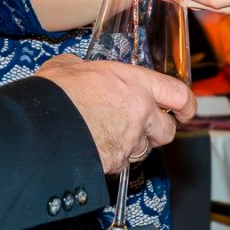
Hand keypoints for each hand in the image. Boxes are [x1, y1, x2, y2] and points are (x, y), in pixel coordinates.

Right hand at [34, 54, 195, 174]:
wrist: (43, 127)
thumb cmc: (56, 93)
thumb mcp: (68, 66)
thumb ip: (82, 68)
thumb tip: (75, 68)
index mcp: (135, 83)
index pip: (178, 94)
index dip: (186, 105)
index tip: (185, 110)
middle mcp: (140, 112)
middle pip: (167, 131)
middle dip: (157, 132)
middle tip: (143, 127)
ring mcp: (130, 140)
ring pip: (143, 150)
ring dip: (132, 145)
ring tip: (107, 135)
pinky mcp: (117, 163)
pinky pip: (121, 163)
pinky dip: (112, 158)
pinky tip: (94, 148)